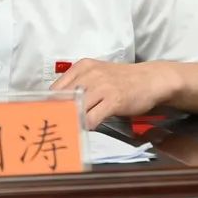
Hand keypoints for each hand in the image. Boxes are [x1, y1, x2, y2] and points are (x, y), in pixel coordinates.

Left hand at [50, 60, 171, 129]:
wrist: (150, 79)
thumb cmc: (123, 80)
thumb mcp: (98, 75)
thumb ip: (80, 85)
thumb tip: (60, 102)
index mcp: (82, 67)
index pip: (56, 87)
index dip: (50, 104)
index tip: (47, 116)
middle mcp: (89, 74)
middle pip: (63, 98)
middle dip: (58, 114)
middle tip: (54, 127)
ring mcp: (102, 86)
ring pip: (76, 108)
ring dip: (72, 122)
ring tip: (68, 131)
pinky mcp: (113, 100)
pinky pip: (92, 118)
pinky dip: (87, 126)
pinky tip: (86, 130)